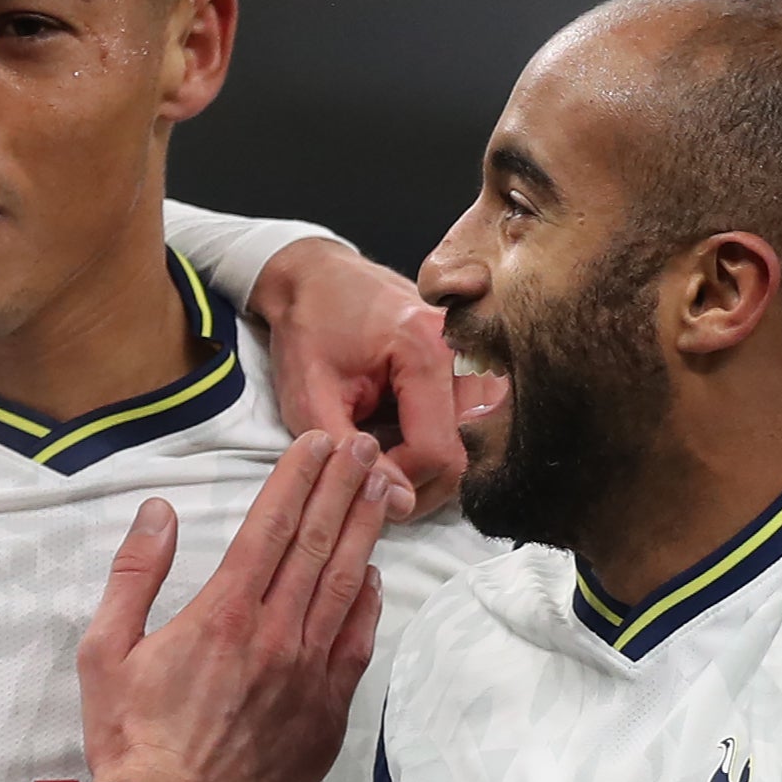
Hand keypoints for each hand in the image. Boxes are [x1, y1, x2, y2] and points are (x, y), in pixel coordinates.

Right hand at [79, 430, 391, 781]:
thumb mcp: (104, 651)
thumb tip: (159, 510)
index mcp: (221, 613)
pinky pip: (356, 645)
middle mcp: (275, 634)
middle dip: (343, 487)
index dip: (297, 477)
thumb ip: (134, 575)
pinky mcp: (327, 714)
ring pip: (347, 587)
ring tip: (382, 489)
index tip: (316, 442)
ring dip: (366, 531)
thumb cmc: (128, 738)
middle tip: (363, 446)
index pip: (269, 525)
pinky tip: (374, 576)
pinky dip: (369, 604)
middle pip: (318, 544)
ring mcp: (309, 675)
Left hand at [249, 239, 465, 518]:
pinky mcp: (471, 363)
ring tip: (384, 457)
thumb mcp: (309, 396)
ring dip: (429, 465)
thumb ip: (348, 452)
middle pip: (465, 454)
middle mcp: (464, 352)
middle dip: (419, 481)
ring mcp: (474, 356)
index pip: (439, 452)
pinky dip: (436, 443)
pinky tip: (399, 437)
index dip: (402, 482)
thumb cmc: (308, 330)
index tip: (362, 479)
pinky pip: (468, 424)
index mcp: (426, 352)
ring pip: (472, 444)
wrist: (314, 277)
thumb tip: (400, 503)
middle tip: (373, 479)